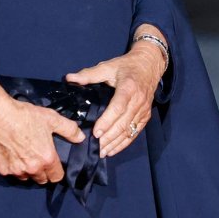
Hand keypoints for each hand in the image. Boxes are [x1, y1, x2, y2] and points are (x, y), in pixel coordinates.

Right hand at [0, 77, 84, 184]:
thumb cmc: (24, 115)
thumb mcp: (51, 118)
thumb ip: (69, 130)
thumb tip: (80, 138)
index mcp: (46, 158)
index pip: (57, 177)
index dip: (57, 171)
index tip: (53, 164)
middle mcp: (32, 168)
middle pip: (42, 180)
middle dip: (43, 172)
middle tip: (38, 158)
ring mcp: (16, 170)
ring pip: (26, 178)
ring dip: (28, 172)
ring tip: (25, 157)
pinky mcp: (2, 169)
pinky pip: (12, 173)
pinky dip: (13, 167)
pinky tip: (12, 155)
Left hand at [66, 40, 164, 158]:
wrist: (149, 65)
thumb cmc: (126, 66)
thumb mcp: (108, 66)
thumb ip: (89, 74)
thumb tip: (69, 78)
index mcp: (129, 87)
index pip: (118, 108)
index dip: (107, 121)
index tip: (95, 132)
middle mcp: (138, 100)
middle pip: (123, 123)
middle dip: (108, 137)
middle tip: (95, 147)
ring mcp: (143, 110)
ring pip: (129, 131)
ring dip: (115, 143)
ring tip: (101, 152)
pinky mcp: (145, 116)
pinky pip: (135, 133)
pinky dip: (124, 143)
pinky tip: (112, 150)